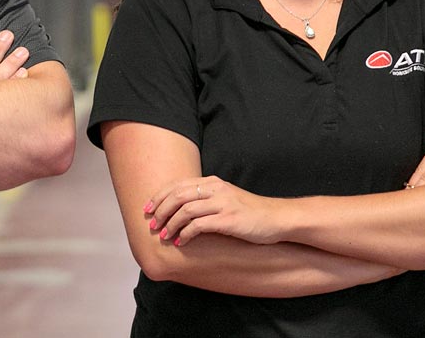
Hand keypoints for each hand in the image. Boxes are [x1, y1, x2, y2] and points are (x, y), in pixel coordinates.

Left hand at [144, 176, 284, 246]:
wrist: (277, 219)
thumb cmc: (250, 212)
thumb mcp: (226, 199)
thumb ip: (205, 199)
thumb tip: (179, 210)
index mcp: (213, 182)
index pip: (178, 185)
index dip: (159, 196)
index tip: (147, 209)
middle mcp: (216, 189)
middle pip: (178, 195)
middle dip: (160, 211)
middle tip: (153, 226)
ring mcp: (223, 203)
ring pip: (186, 210)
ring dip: (171, 224)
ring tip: (164, 236)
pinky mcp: (229, 219)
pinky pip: (200, 225)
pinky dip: (186, 233)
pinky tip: (182, 242)